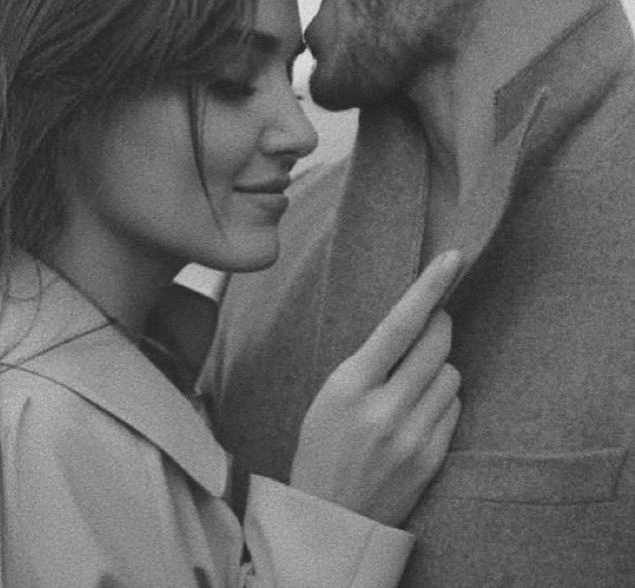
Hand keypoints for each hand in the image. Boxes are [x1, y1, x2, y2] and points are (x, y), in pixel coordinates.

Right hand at [289, 251, 461, 526]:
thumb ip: (369, 362)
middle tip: (432, 321)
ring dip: (439, 368)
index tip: (453, 258)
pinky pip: (454, 408)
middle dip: (439, 325)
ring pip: (450, 375)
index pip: (400, 324)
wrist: (330, 518)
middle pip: (437, 344)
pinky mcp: (432, 458)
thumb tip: (416, 323)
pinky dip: (442, 400)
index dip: (429, 287)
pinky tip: (419, 412)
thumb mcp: (329, 394)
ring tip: (412, 383)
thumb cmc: (322, 446)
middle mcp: (385, 409)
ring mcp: (412, 436)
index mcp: (350, 385)